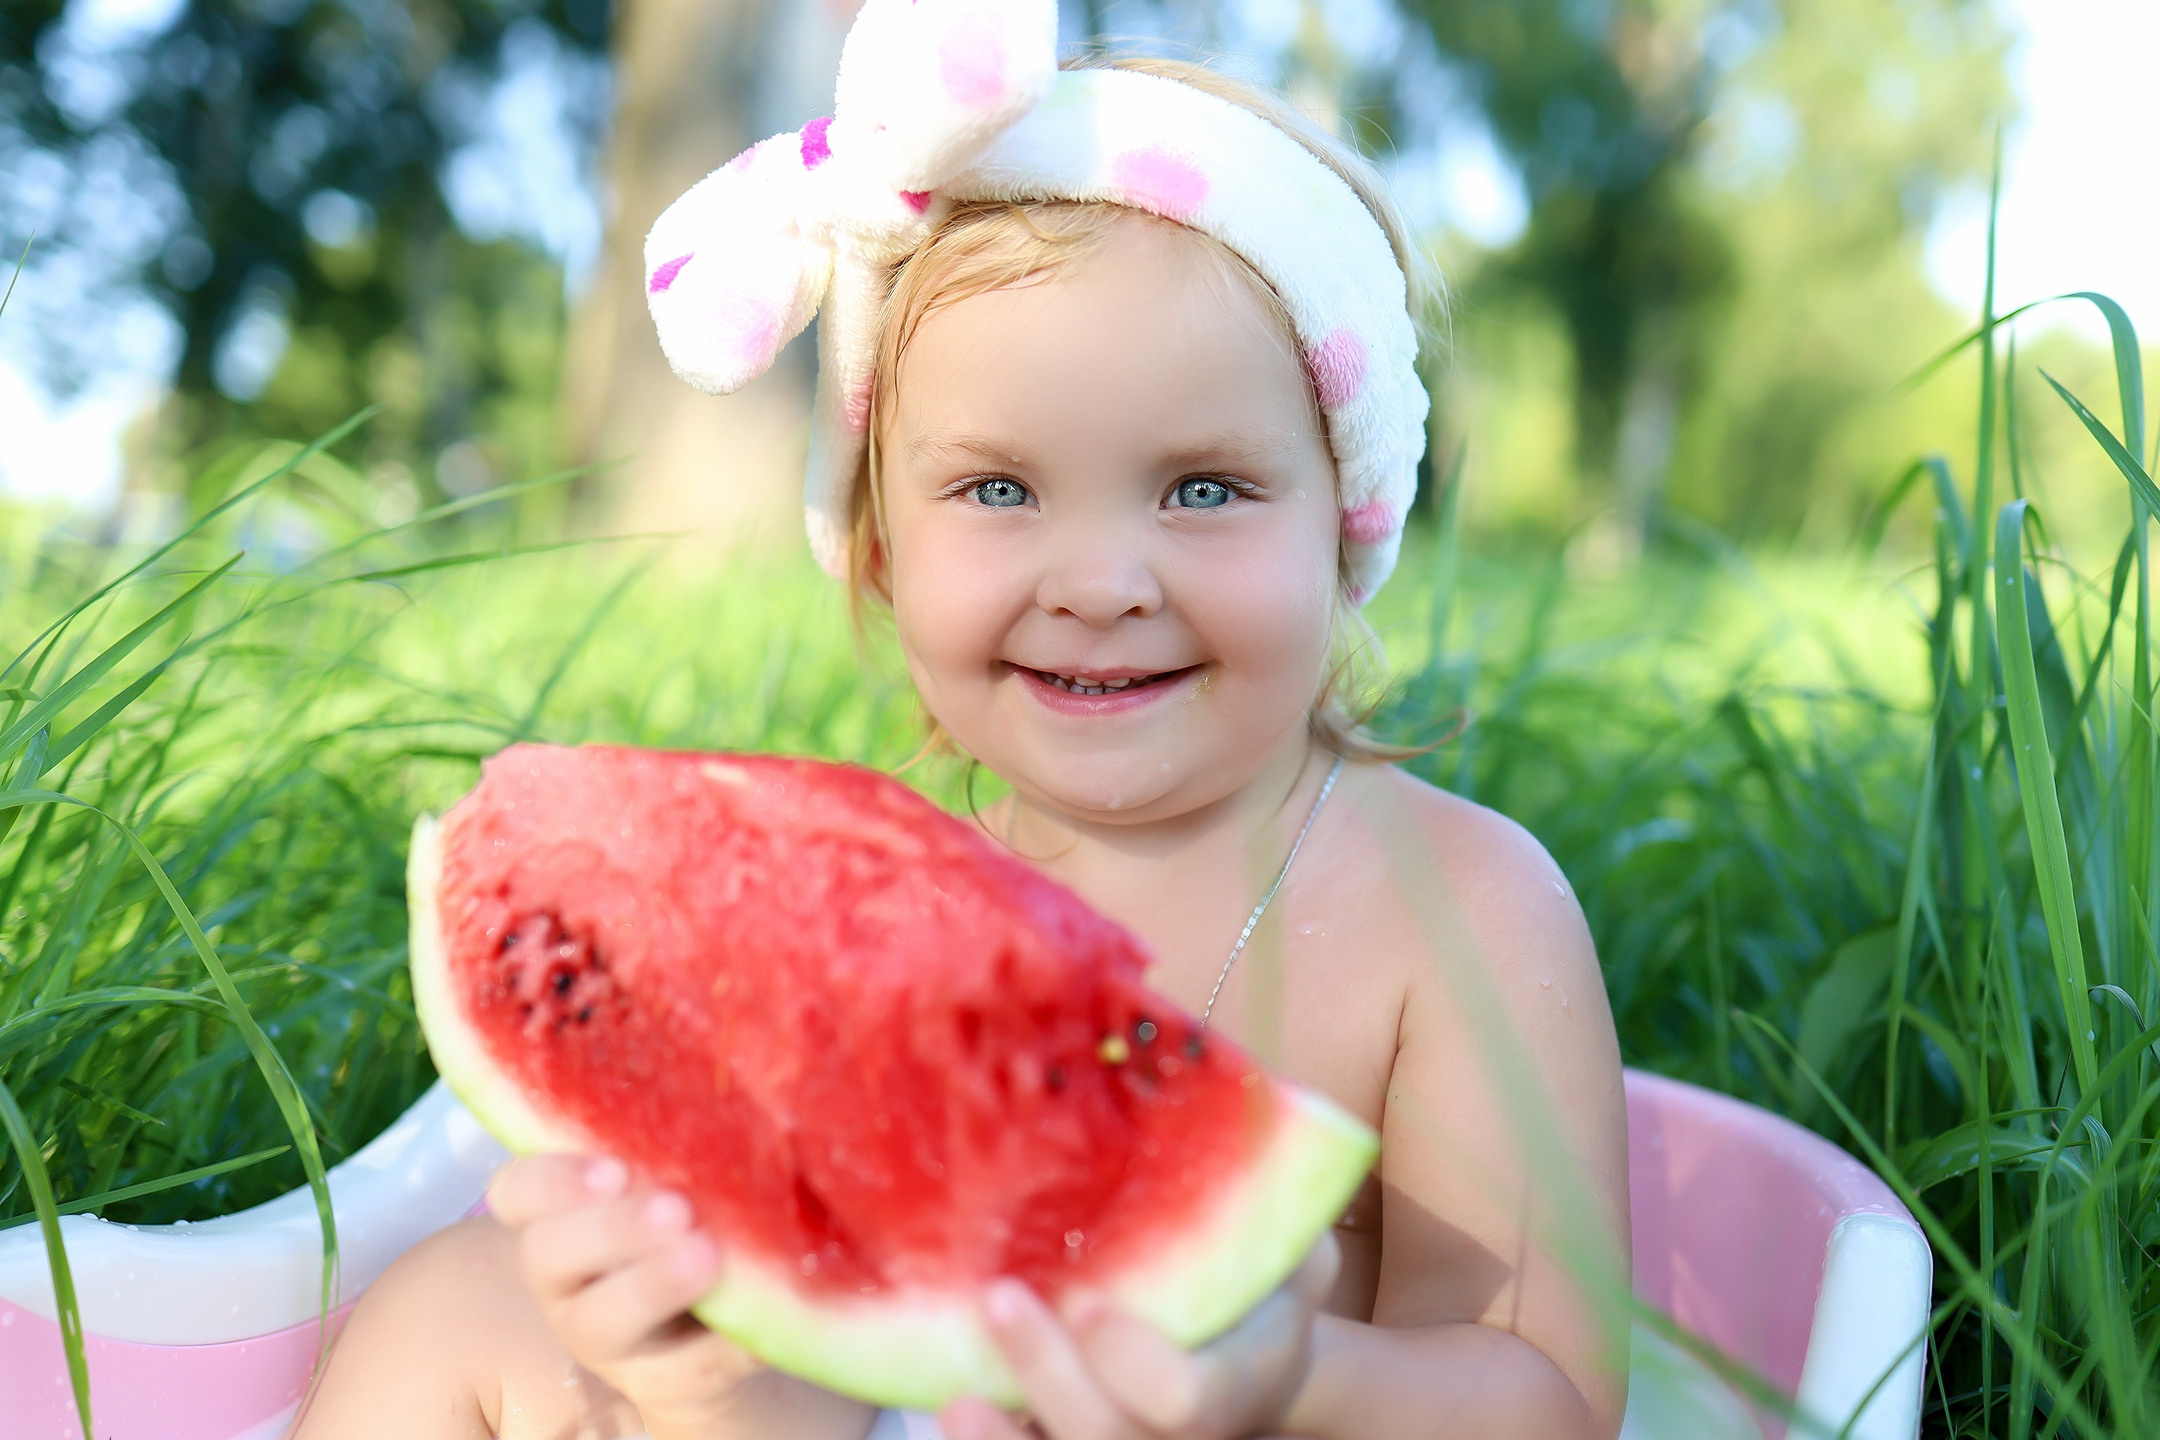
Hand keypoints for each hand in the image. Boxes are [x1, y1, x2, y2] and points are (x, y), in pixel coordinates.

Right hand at [486, 1153, 761, 1433]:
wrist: (712, 1320)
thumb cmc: (677, 1218)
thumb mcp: (663, 1178)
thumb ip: (665, 1148)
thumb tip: (710, 1092)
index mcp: (555, 1216)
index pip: (518, 1192)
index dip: (552, 1180)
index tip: (613, 1168)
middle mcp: (566, 1279)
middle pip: (551, 1254)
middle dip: (611, 1228)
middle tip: (673, 1207)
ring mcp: (605, 1338)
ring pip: (602, 1320)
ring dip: (653, 1287)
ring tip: (707, 1256)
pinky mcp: (658, 1382)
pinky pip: (686, 1371)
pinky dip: (727, 1345)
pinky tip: (768, 1315)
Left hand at [941, 1232, 1340, 1439]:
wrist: (1251, 1360)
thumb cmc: (1263, 1284)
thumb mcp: (1291, 1241)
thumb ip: (1275, 1198)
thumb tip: (1241, 1095)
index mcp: (1230, 1384)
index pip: (1182, 1399)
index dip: (1132, 1361)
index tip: (1088, 1300)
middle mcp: (1166, 1433)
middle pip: (1105, 1435)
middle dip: (1050, 1375)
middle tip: (1000, 1298)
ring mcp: (1116, 1437)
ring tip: (956, 1397)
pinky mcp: (1065, 1437)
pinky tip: (950, 1402)